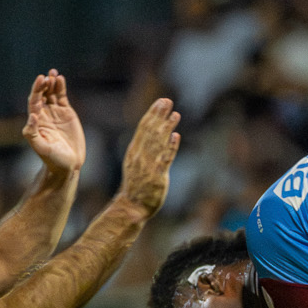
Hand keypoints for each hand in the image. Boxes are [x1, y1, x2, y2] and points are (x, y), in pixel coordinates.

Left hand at [23, 70, 87, 175]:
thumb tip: (32, 116)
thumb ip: (33, 133)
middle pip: (41, 94)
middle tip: (47, 76)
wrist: (68, 164)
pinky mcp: (66, 114)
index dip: (36, 90)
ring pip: (51, 94)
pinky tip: (61, 79)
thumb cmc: (53, 159)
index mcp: (36, 121)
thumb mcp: (41, 147)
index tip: (41, 80)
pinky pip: (62, 97)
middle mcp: (44, 114)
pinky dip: (61, 88)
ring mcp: (55, 113)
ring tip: (54, 73)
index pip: (34, 101)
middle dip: (44, 85)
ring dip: (52, 83)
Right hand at [117, 98, 181, 216]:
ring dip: (167, 127)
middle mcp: (140, 156)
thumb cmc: (136, 185)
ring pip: (158, 142)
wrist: (132, 206)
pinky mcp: (157, 176)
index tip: (160, 102)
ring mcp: (148, 166)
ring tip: (175, 114)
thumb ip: (144, 149)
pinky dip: (170, 147)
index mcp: (134, 151)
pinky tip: (175, 136)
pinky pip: (164, 159)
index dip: (153, 114)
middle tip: (167, 101)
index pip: (143, 128)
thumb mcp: (135, 163)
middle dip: (159, 115)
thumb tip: (156, 135)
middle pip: (150, 131)